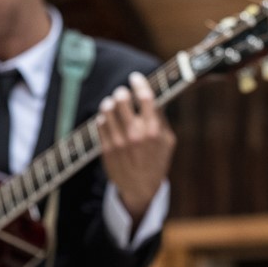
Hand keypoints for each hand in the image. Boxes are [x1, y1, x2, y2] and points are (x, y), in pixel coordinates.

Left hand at [98, 71, 174, 219]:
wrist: (141, 188)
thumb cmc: (156, 162)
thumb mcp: (168, 141)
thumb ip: (161, 119)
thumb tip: (153, 96)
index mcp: (153, 130)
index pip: (145, 97)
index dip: (139, 83)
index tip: (134, 77)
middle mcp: (136, 134)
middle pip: (122, 99)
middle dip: (122, 92)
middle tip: (122, 93)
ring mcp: (119, 141)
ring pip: (108, 109)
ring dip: (110, 103)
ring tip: (113, 104)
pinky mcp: (106, 148)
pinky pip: (100, 122)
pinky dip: (103, 117)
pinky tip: (108, 119)